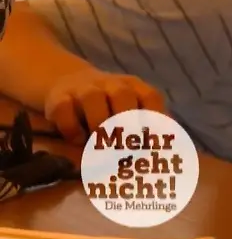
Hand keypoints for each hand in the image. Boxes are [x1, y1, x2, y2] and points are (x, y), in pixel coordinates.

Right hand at [43, 69, 164, 143]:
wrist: (71, 81)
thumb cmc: (109, 106)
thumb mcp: (130, 112)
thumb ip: (147, 130)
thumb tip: (166, 157)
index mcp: (136, 88)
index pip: (151, 98)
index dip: (156, 121)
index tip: (156, 146)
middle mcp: (112, 85)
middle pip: (123, 96)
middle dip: (127, 126)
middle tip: (127, 150)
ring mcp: (84, 88)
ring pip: (93, 98)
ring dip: (98, 125)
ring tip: (100, 146)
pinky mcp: (59, 97)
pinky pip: (63, 108)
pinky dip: (71, 128)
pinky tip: (77, 141)